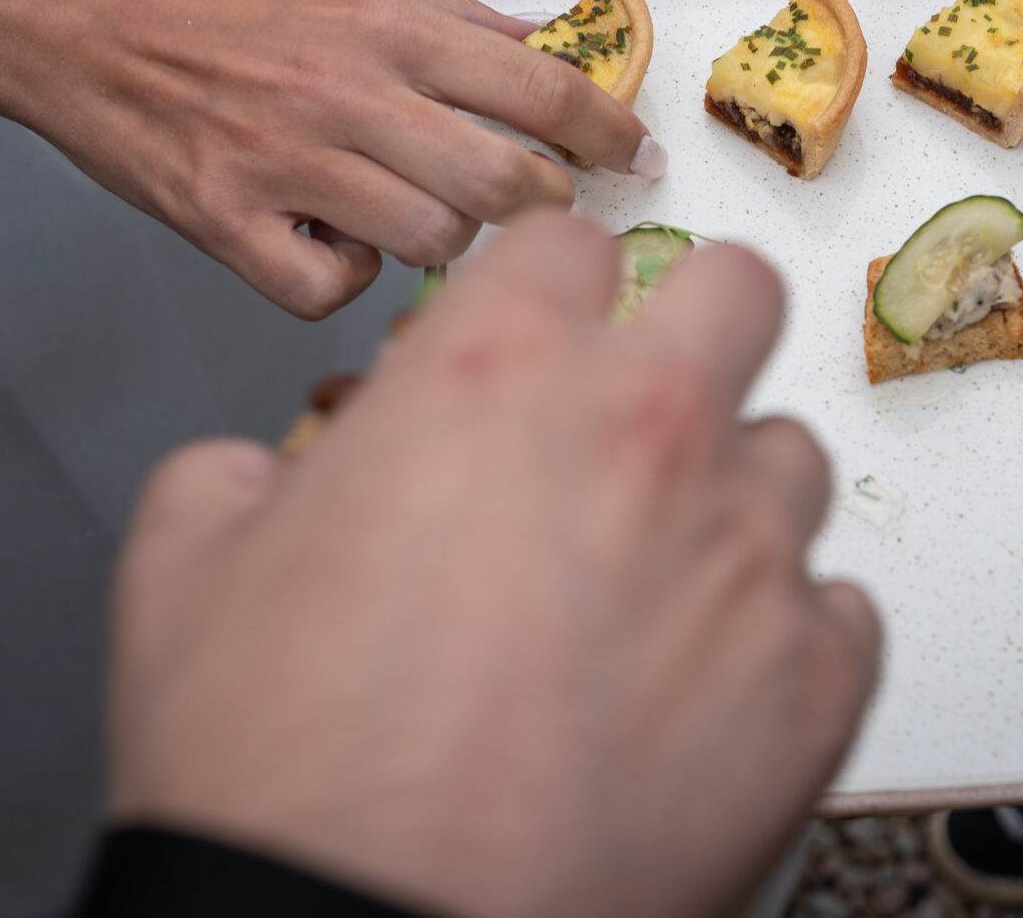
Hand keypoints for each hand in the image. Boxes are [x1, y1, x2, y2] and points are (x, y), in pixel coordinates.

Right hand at [0, 0, 660, 319]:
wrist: (63, 9)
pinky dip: (342, 281)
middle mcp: (346, 90)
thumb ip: (441, 16)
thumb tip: (542, 46)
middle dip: (546, 209)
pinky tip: (324, 245)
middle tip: (543, 214)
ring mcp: (284, 160)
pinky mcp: (222, 220)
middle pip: (506, 182)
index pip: (542, 89)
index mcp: (385, 21)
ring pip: (429, 242)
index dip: (611, 134)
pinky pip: (327, 289)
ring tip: (410, 216)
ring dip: (442, 244)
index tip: (639, 160)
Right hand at [104, 212, 882, 917]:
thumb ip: (246, 474)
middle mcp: (643, 436)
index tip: (539, 331)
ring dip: (728, 502)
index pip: (569, 242)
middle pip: (739, 292)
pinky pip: (836, 613)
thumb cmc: (284, 779)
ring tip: (651, 587)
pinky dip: (779, 643)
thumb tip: (275, 479)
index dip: (543, 290)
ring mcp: (745, 555)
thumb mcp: (186, 572)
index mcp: (495, 376)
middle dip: (691, 331)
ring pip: (790, 459)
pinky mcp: (814, 682)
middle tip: (640, 403)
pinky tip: (699, 690)